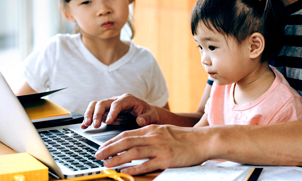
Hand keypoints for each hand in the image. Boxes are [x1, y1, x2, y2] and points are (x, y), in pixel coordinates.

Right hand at [81, 93, 159, 128]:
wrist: (147, 115)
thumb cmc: (149, 115)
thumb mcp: (152, 116)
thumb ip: (147, 118)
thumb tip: (140, 120)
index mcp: (128, 99)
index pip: (117, 103)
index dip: (112, 112)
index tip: (108, 121)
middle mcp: (117, 100)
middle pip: (103, 103)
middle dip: (98, 113)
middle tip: (95, 125)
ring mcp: (110, 106)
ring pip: (96, 106)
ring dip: (90, 114)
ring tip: (87, 125)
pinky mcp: (106, 112)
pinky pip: (94, 112)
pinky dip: (89, 118)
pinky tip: (84, 126)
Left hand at [95, 125, 209, 174]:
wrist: (203, 140)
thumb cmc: (185, 138)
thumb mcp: (164, 131)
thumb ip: (150, 135)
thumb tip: (134, 142)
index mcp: (152, 129)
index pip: (126, 134)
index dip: (112, 141)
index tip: (102, 147)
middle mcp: (153, 137)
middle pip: (126, 141)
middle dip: (109, 148)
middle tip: (98, 155)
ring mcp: (160, 148)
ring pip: (133, 152)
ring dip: (117, 158)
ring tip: (107, 164)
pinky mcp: (166, 159)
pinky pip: (147, 164)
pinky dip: (134, 168)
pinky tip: (125, 171)